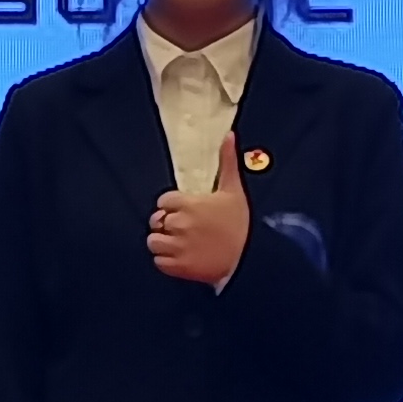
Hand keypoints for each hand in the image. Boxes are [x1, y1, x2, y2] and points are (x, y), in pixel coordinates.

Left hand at [147, 128, 253, 288]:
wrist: (248, 258)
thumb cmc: (240, 224)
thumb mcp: (234, 190)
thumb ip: (227, 162)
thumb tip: (229, 135)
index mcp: (189, 204)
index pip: (164, 201)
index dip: (172, 206)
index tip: (183, 211)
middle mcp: (180, 224)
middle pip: (156, 220)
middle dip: (165, 224)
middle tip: (181, 229)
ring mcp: (178, 246)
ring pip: (154, 241)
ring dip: (162, 242)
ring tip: (177, 243)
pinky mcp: (178, 266)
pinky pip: (159, 261)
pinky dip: (166, 260)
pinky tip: (180, 257)